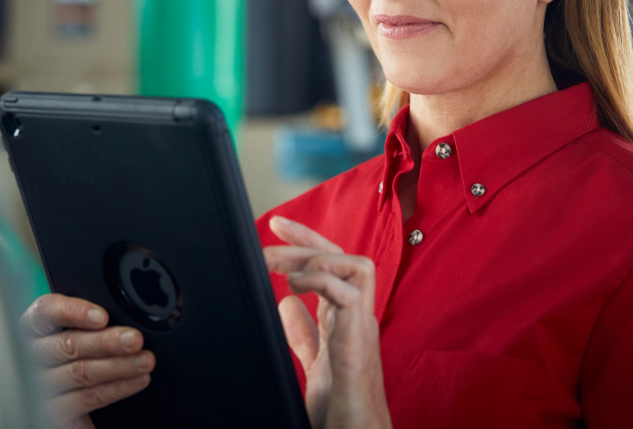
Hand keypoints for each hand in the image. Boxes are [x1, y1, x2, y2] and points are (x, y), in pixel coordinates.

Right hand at [20, 294, 153, 428]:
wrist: (62, 398)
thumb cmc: (72, 356)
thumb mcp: (73, 334)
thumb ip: (87, 323)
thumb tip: (121, 317)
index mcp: (35, 327)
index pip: (46, 311)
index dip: (73, 312)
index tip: (102, 316)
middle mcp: (31, 355)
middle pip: (68, 345)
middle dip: (106, 342)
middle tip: (134, 339)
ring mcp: (40, 385)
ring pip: (81, 372)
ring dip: (119, 365)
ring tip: (145, 360)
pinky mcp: (54, 411)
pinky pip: (88, 397)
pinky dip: (117, 387)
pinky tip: (136, 380)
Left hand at [264, 216, 391, 428]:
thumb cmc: (339, 408)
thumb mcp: (314, 362)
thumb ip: (304, 334)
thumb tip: (287, 303)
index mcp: (345, 321)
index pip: (331, 267)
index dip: (306, 242)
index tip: (277, 225)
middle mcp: (357, 319)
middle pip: (342, 258)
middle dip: (307, 238)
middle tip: (271, 232)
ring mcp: (361, 329)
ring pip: (358, 266)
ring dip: (319, 257)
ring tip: (286, 268)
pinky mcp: (358, 344)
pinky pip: (349, 294)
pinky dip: (322, 280)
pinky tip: (295, 285)